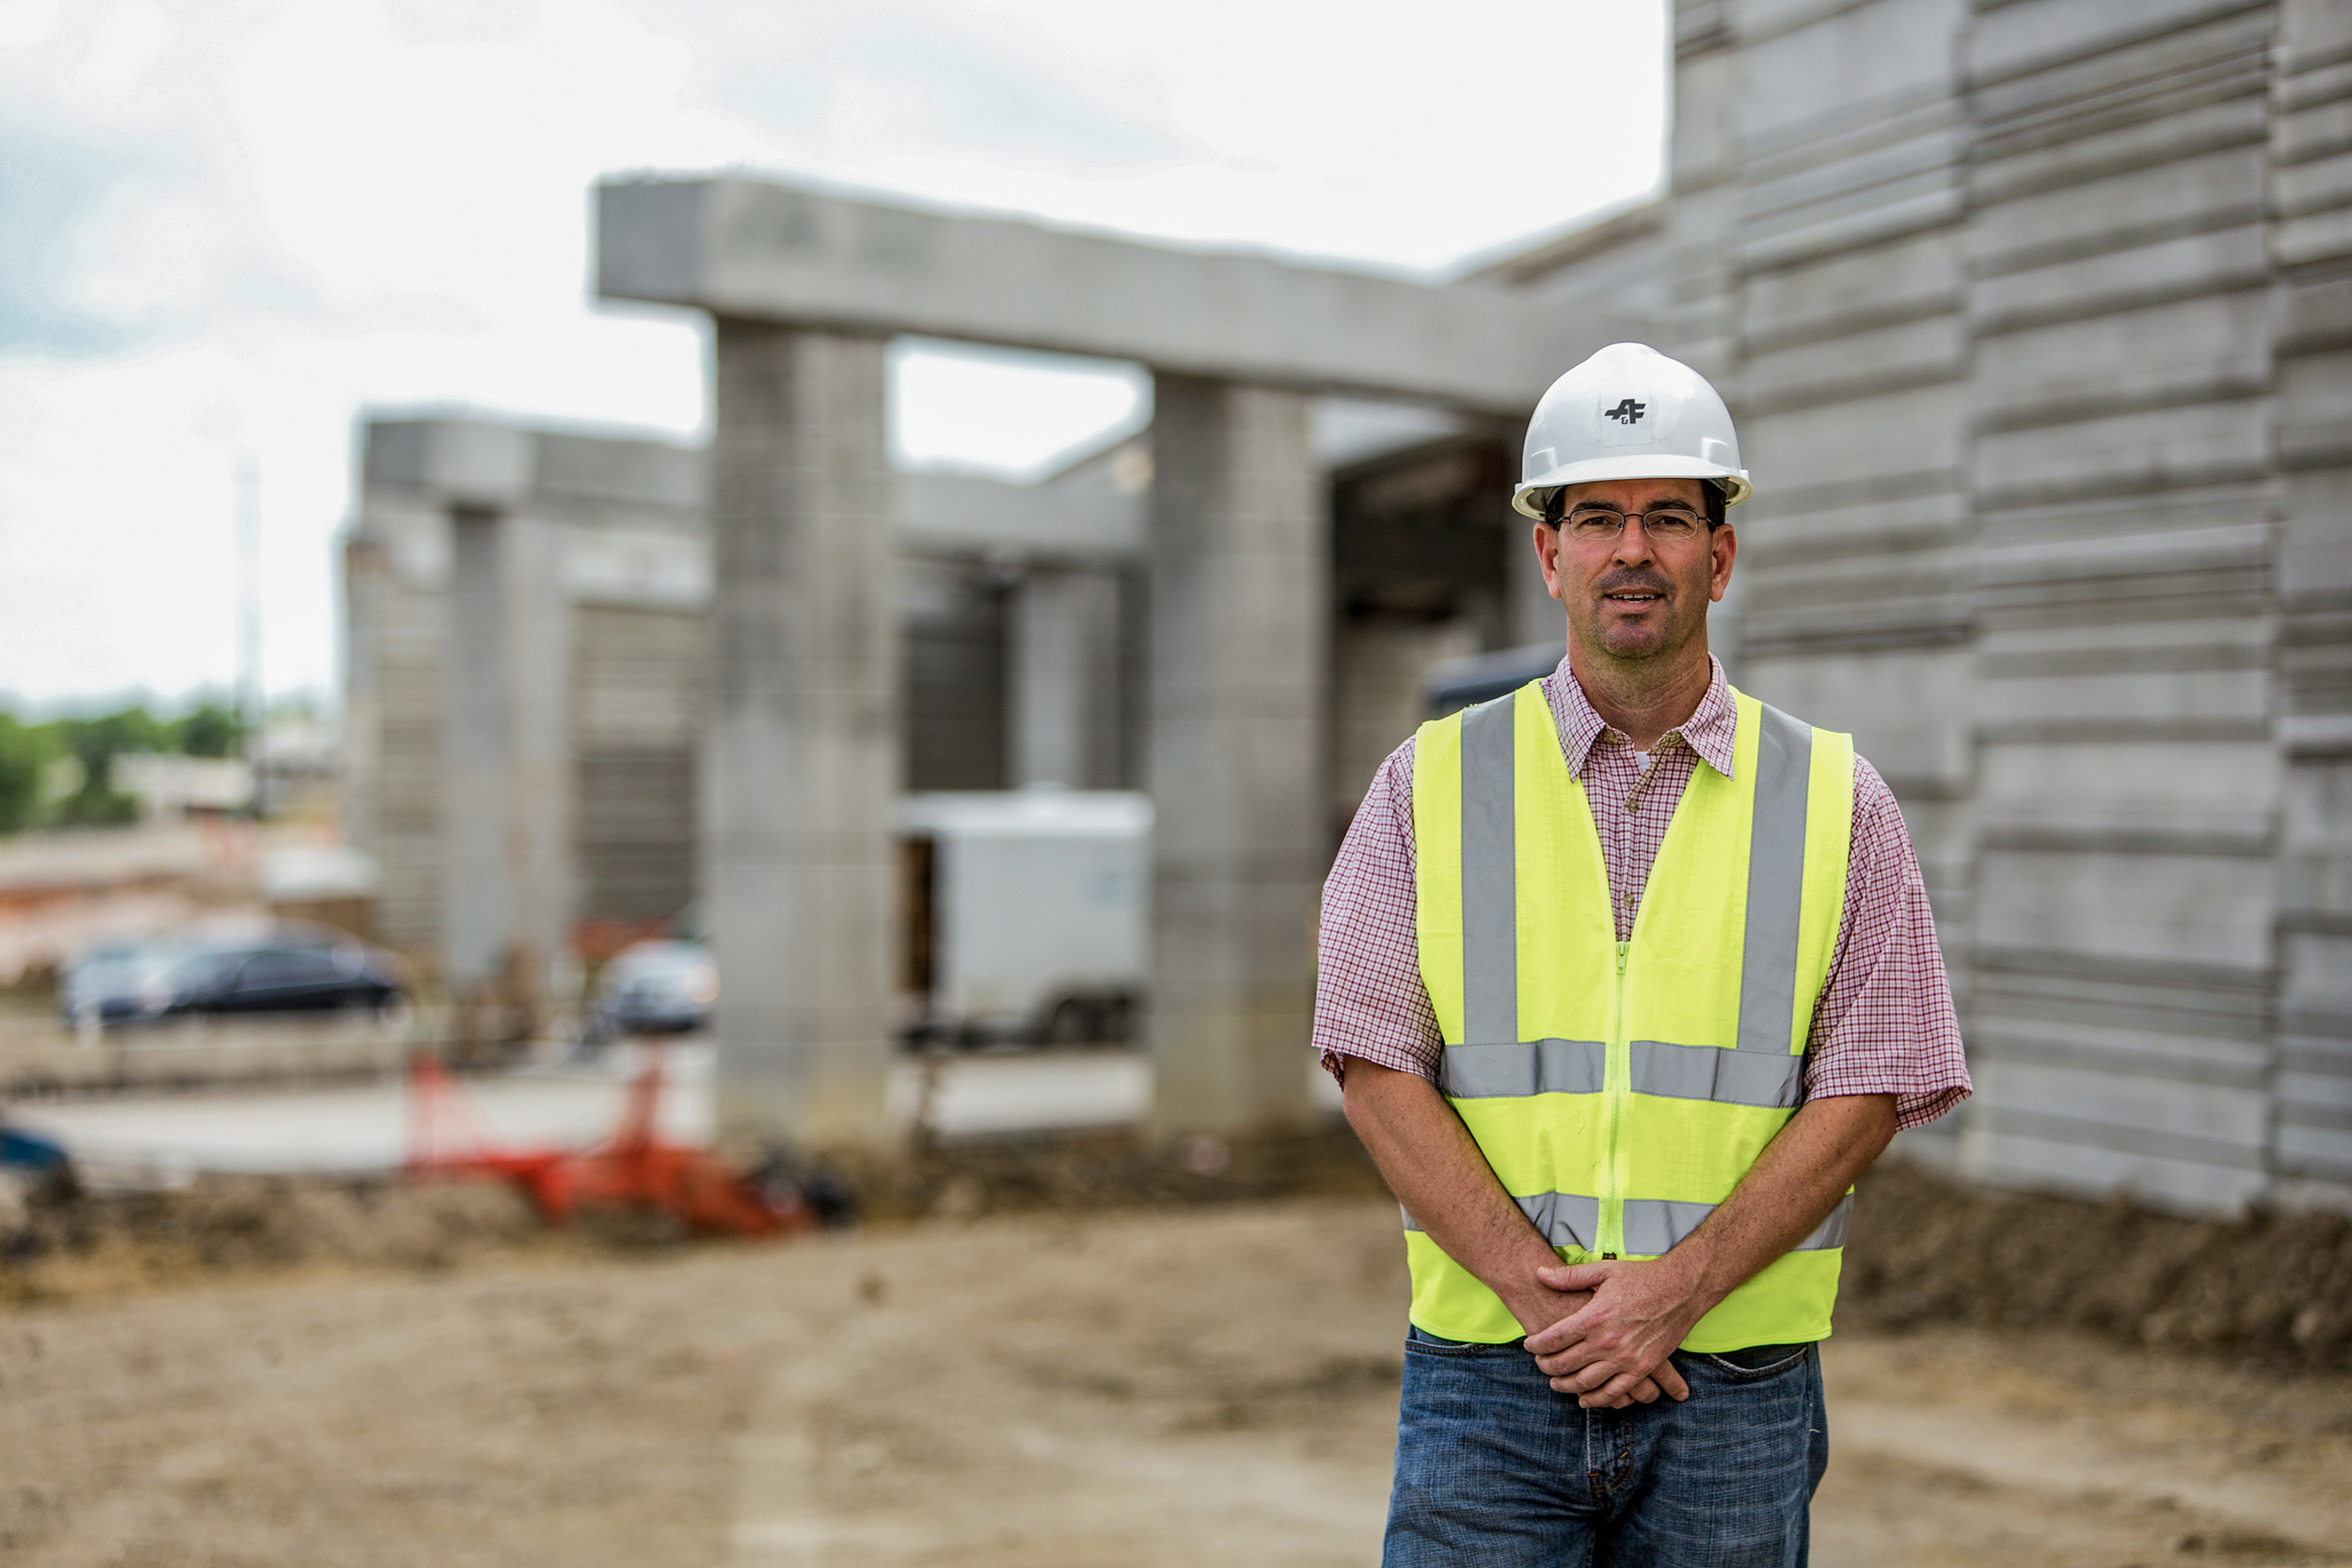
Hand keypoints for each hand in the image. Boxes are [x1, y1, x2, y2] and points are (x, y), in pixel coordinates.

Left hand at [1524, 1258, 1708, 1407]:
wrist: (1681, 1288)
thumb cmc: (1641, 1277)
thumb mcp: (1603, 1271)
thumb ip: (1569, 1276)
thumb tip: (1539, 1274)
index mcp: (1593, 1317)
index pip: (1553, 1339)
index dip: (1536, 1345)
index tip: (1529, 1345)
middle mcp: (1606, 1341)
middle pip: (1564, 1364)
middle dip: (1546, 1367)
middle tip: (1540, 1364)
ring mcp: (1625, 1359)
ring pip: (1585, 1383)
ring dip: (1565, 1386)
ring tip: (1556, 1383)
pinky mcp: (1642, 1368)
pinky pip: (1614, 1393)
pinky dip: (1596, 1399)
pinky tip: (1584, 1398)